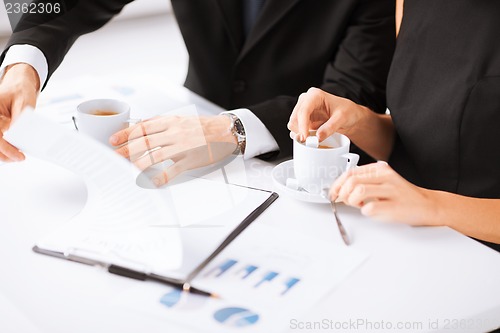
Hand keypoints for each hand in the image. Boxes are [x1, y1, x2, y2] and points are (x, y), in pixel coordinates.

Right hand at [0, 64, 39, 161]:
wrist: (18, 84)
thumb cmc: (19, 90)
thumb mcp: (24, 102)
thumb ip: (20, 117)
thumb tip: (18, 134)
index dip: (6, 146)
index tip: (18, 153)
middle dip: (5, 152)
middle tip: (20, 158)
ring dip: (4, 153)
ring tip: (19, 157)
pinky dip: (6, 148)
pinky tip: (16, 151)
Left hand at [110, 115, 236, 185]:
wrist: (225, 132)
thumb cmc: (203, 127)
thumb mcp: (180, 119)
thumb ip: (161, 123)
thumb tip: (140, 126)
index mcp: (171, 121)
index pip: (142, 127)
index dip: (125, 134)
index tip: (113, 140)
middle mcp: (175, 133)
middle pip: (145, 142)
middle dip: (126, 150)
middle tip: (114, 156)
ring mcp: (183, 147)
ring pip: (155, 155)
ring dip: (138, 164)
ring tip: (127, 169)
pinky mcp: (191, 160)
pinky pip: (173, 170)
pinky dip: (161, 177)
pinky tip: (152, 182)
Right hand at [287, 87, 366, 141]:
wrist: (350, 116)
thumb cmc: (348, 111)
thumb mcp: (342, 118)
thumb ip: (330, 127)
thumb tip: (318, 137)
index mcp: (315, 95)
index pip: (303, 110)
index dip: (302, 125)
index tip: (305, 138)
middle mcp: (306, 101)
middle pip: (295, 118)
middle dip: (300, 131)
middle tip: (310, 142)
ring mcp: (304, 111)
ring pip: (293, 125)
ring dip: (300, 134)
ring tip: (313, 140)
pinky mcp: (303, 120)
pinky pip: (296, 130)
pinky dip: (301, 136)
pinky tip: (311, 139)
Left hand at [329, 162, 439, 225]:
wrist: (427, 206)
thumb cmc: (402, 196)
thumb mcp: (382, 183)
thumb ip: (363, 183)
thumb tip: (340, 190)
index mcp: (380, 169)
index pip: (350, 172)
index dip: (337, 184)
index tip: (333, 193)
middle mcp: (386, 176)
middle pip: (352, 180)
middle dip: (342, 193)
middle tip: (344, 201)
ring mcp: (391, 190)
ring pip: (359, 191)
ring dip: (352, 201)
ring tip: (358, 205)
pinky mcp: (395, 206)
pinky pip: (370, 208)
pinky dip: (365, 211)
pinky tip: (371, 211)